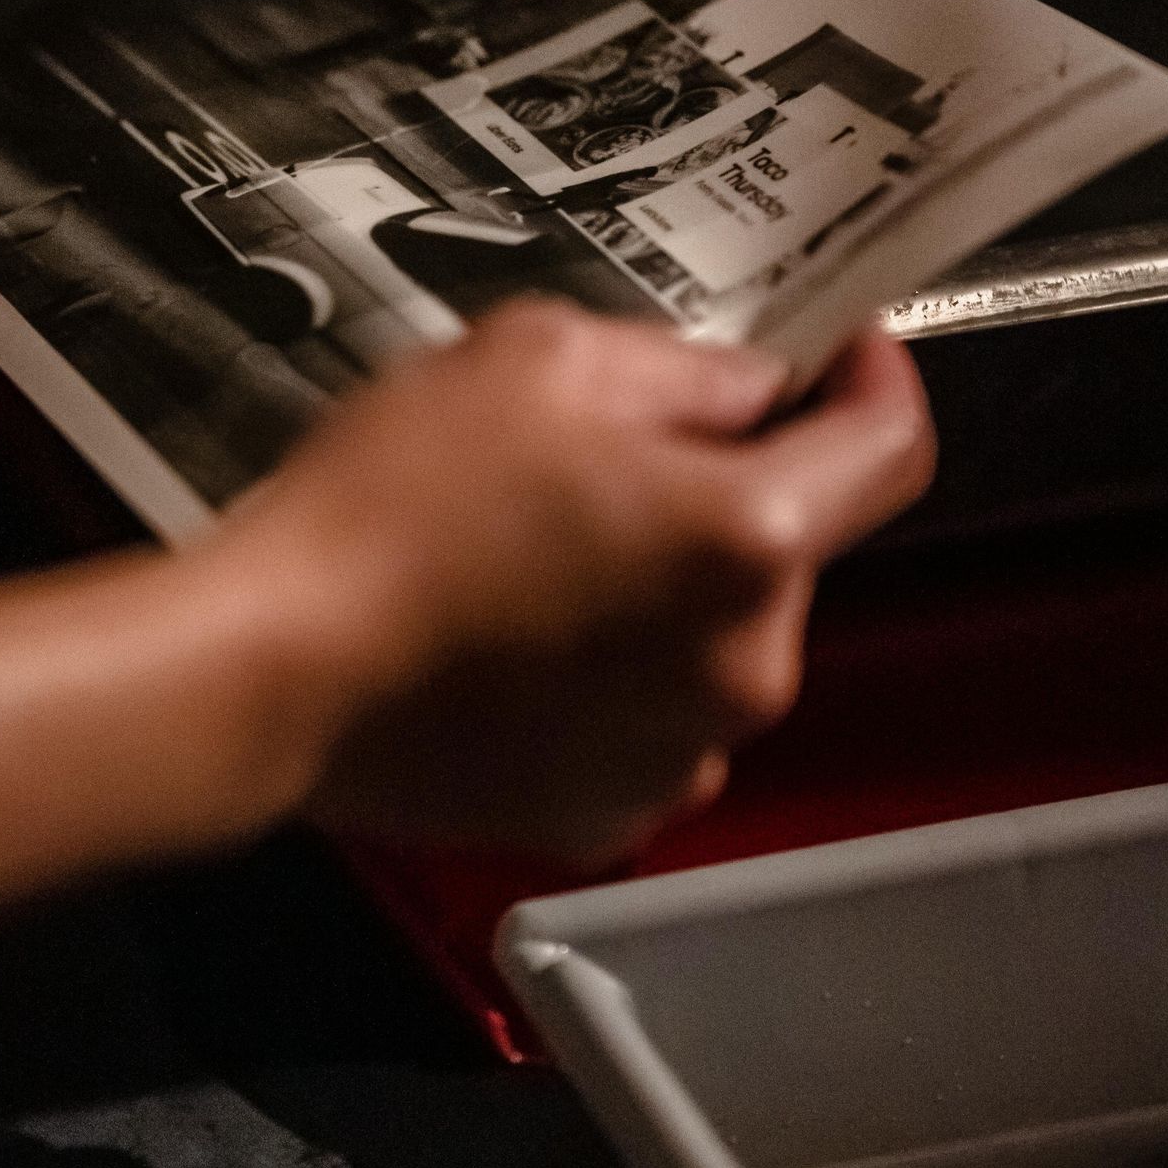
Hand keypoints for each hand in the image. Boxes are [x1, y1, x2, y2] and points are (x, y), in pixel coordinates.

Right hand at [222, 299, 933, 863]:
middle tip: (600, 458)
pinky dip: (612, 680)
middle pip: (785, 550)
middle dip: (719, 495)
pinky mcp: (610, 812)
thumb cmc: (391, 507)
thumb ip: (680, 370)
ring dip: (662, 593)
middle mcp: (744, 664)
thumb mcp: (537, 357)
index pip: (892, 450)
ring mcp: (682, 755)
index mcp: (748, 539)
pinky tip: (514, 642)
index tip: (845, 354)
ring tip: (532, 555)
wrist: (275, 668)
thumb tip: (746, 392)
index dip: (876, 383)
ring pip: (715, 639)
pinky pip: (651, 722)